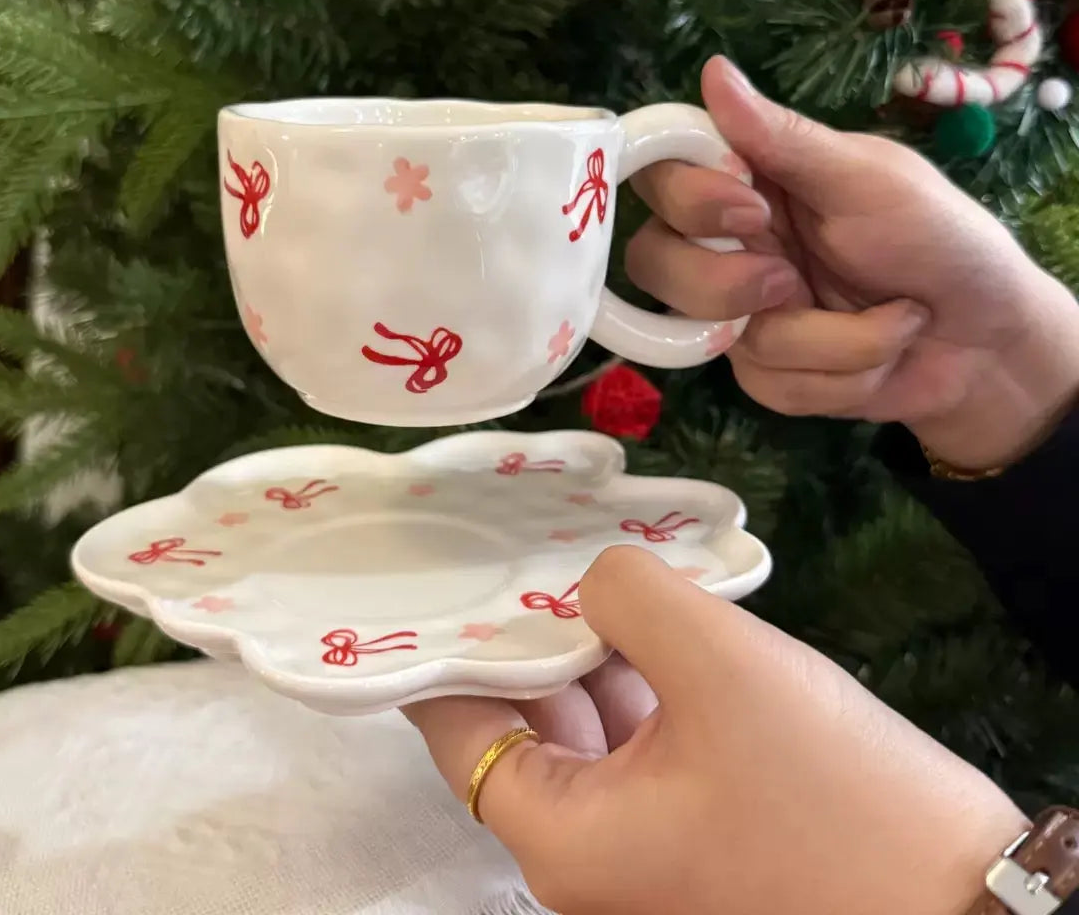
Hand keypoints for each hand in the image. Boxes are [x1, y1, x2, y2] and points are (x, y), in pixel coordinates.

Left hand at [406, 547, 1023, 914]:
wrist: (969, 910)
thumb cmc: (833, 799)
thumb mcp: (724, 669)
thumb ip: (633, 597)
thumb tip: (595, 577)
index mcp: (561, 836)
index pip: (461, 729)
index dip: (452, 644)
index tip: (450, 569)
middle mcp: (586, 854)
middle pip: (522, 724)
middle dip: (526, 630)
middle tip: (521, 541)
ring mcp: (645, 846)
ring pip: (587, 727)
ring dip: (588, 648)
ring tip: (583, 559)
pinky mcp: (699, 830)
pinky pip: (642, 741)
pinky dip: (639, 678)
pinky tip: (651, 615)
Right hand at [627, 58, 1078, 469]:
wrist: (990, 343)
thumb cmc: (938, 239)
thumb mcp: (868, 181)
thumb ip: (784, 139)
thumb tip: (712, 71)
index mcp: (750, 180)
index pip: (662, 173)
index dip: (684, 197)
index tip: (747, 209)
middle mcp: (729, 242)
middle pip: (653, 261)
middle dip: (727, 284)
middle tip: (790, 281)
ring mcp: (740, 311)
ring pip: (711, 333)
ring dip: (825, 339)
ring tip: (892, 320)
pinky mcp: (765, 371)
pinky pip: (765, 383)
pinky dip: (839, 375)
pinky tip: (883, 356)